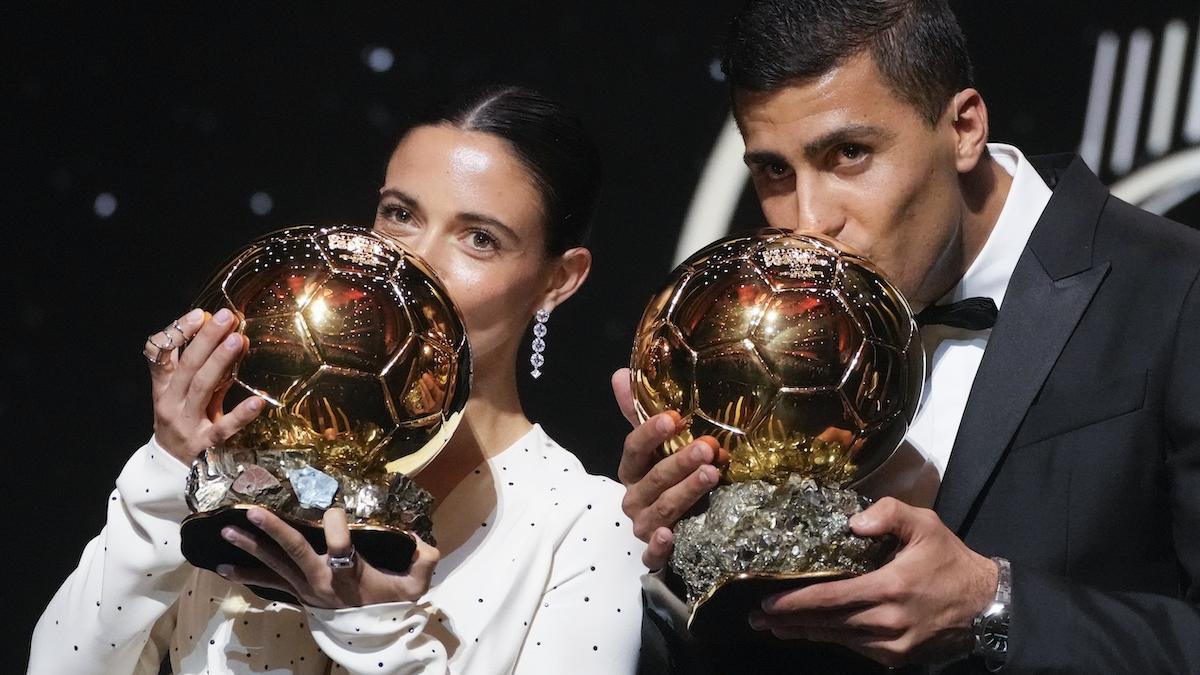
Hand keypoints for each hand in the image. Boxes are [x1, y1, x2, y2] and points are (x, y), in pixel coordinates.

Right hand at [146, 308, 263, 464]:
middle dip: (206, 339)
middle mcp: (171, 403)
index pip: (158, 353)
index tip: (200, 314)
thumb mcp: (184, 395)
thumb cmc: (183, 422)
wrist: (170, 469)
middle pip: (187, 365)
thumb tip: (228, 335)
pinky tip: (257, 402)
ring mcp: (187, 424)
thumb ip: (202, 369)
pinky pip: (223, 428)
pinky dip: (240, 414)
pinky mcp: (205, 445)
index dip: (177, 332)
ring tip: (237, 340)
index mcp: (163, 387)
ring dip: (219, 362)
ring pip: (201, 388)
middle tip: (227, 317)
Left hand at [217, 506, 438, 607]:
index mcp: (350, 574)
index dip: (335, 521)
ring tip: (226, 531)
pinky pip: (268, 583)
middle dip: (272, 530)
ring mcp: (306, 589)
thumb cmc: (395, 605)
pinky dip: (245, 574)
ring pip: (274, 565)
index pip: (338, 542)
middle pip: (294, 551)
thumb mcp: (417, 583)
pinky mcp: (298, 595)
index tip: (335, 507)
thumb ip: (424, 558)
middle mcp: (322, 580)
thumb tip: (423, 540)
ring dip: (249, 547)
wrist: (376, 639)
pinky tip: (222, 566)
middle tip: (251, 511)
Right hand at [612, 367, 721, 569]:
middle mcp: (633, 497)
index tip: (674, 418)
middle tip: (708, 447)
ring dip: (685, 492)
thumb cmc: (663, 479)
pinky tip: (671, 534)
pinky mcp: (654, 554)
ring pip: (661, 510)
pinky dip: (658, 546)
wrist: (670, 532)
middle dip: (680, 462)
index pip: (634, 448)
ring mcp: (643, 526)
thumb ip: (639, 413)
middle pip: (654, 479)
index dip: (650, 433)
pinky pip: (651, 554)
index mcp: (632, 470)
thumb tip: (620, 372)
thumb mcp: (655, 446)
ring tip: (711, 474)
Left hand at [748, 497, 997, 666]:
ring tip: (774, 626)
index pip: (831, 597)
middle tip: (756, 618)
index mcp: (889, 587)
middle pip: (827, 622)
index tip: (767, 603)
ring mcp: (891, 643)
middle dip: (788, 621)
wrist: (986, 605)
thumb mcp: (925, 524)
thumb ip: (889, 513)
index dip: (796, 602)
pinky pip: (854, 646)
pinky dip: (831, 637)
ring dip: (804, 632)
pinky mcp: (896, 656)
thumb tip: (852, 522)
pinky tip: (811, 630)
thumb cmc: (949, 560)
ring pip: (837, 637)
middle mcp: (887, 621)